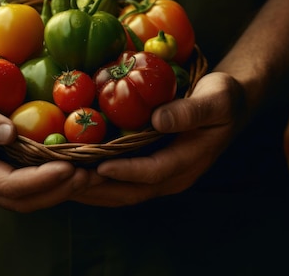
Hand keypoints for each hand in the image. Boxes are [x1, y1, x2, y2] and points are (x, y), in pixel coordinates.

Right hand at [0, 73, 91, 212]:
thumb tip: (8, 132)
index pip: (9, 185)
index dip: (41, 181)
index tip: (69, 167)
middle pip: (23, 199)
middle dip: (58, 191)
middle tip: (89, 175)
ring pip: (28, 196)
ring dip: (59, 189)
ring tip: (89, 174)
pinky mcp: (0, 167)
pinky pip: (29, 183)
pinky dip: (53, 180)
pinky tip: (73, 165)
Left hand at [71, 72, 245, 206]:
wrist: (230, 104)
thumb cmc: (224, 98)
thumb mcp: (216, 99)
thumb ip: (190, 111)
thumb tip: (158, 119)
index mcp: (188, 161)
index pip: (152, 173)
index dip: (124, 172)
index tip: (97, 166)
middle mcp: (172, 176)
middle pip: (129, 191)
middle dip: (96, 189)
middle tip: (64, 179)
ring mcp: (159, 175)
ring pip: (120, 191)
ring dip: (91, 189)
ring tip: (58, 179)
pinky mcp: (149, 168)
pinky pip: (119, 180)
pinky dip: (95, 179)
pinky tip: (72, 168)